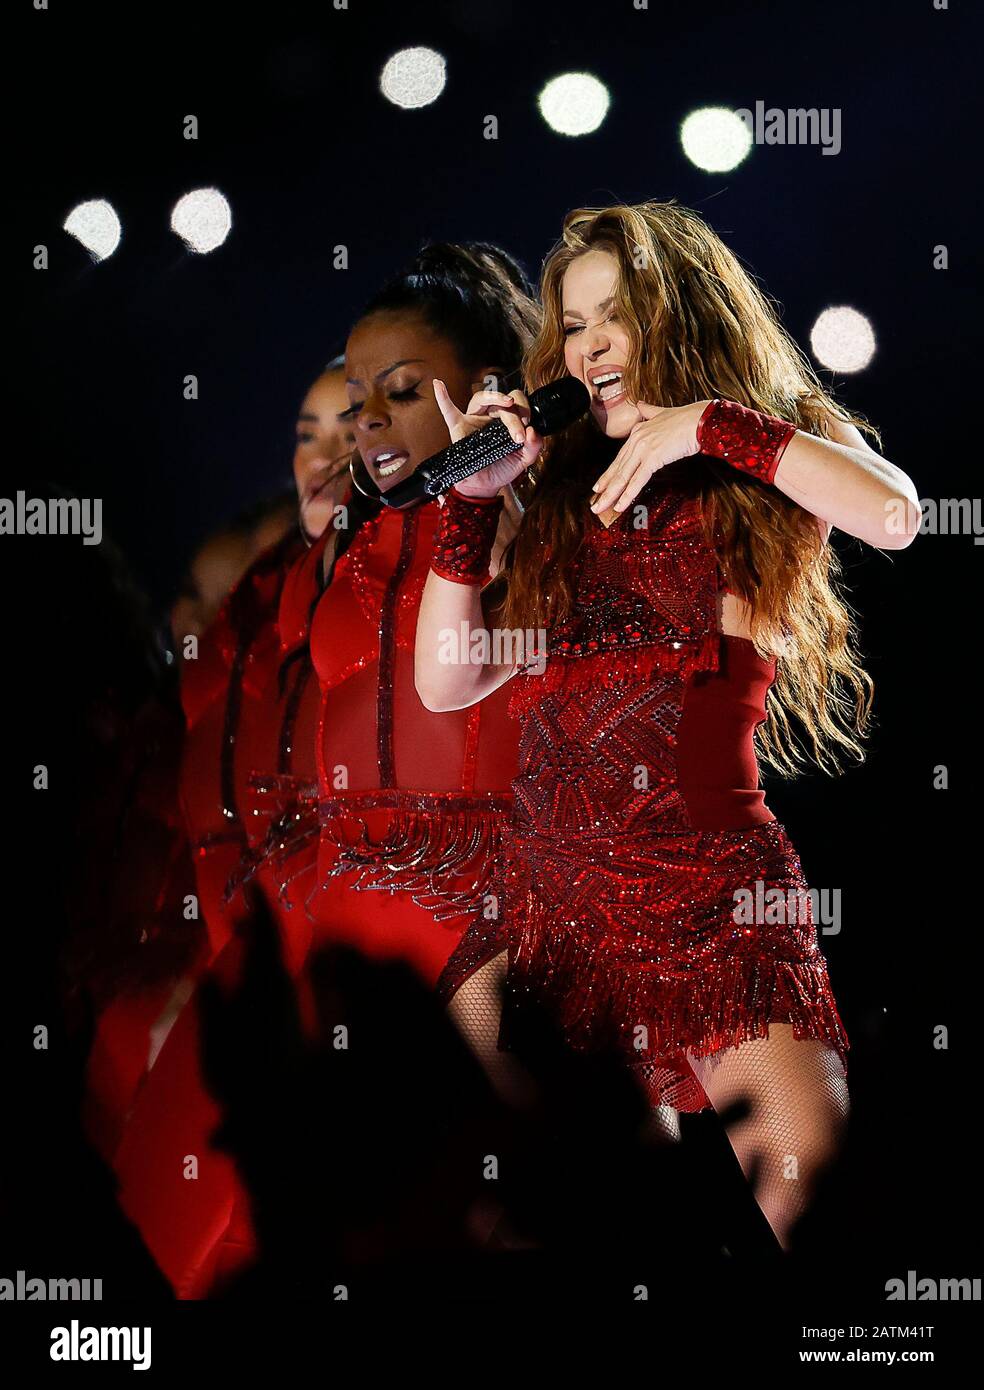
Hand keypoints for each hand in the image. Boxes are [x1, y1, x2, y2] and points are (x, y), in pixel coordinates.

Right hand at [433, 379, 543, 498]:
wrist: (485, 486)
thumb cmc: (502, 469)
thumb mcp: (523, 460)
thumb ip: (534, 446)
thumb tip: (533, 431)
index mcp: (506, 420)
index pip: (516, 404)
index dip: (524, 409)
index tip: (527, 429)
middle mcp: (490, 416)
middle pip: (501, 402)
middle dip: (513, 417)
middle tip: (518, 436)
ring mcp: (473, 420)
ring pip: (481, 398)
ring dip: (495, 397)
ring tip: (506, 402)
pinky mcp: (458, 428)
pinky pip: (449, 411)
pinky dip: (443, 399)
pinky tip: (439, 385)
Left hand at [589, 400, 710, 515]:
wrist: (700, 419)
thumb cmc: (687, 418)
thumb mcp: (663, 413)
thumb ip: (649, 411)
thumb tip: (641, 405)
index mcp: (637, 432)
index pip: (619, 458)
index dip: (609, 475)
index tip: (599, 487)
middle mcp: (636, 440)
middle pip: (617, 469)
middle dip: (605, 488)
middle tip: (595, 504)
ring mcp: (643, 448)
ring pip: (623, 476)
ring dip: (611, 495)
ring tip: (600, 508)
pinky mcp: (653, 457)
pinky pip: (638, 480)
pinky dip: (628, 494)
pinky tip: (620, 505)